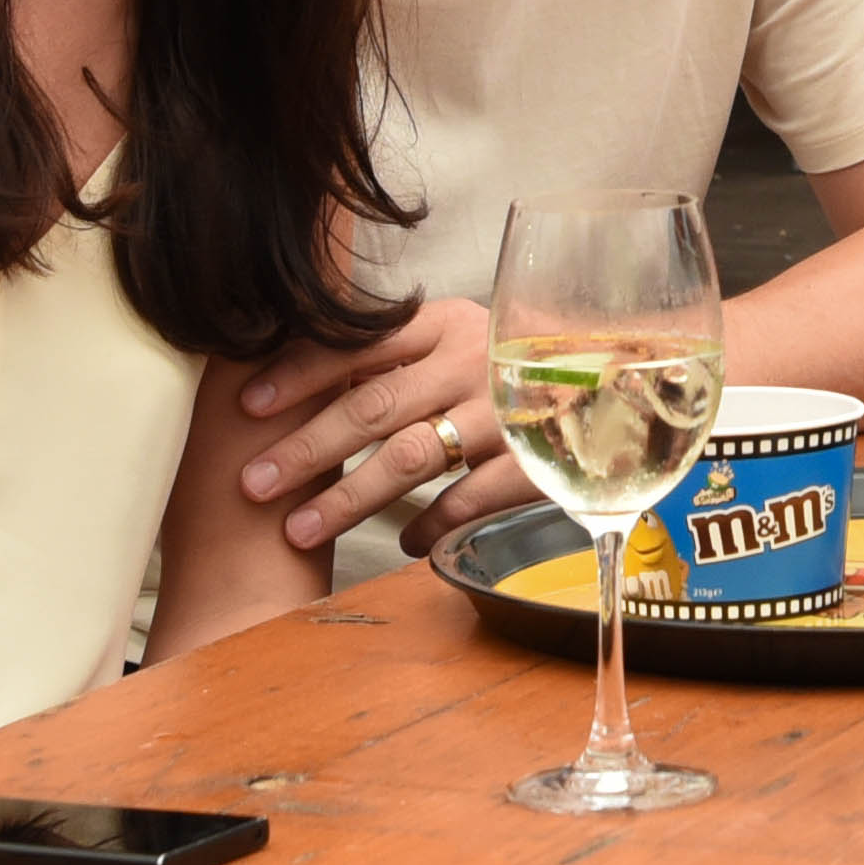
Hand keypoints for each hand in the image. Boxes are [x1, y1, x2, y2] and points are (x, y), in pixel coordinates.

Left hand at [237, 296, 534, 552]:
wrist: (616, 386)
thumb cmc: (511, 366)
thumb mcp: (459, 340)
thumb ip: (397, 352)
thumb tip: (296, 371)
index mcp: (446, 323)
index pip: (358, 345)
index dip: (299, 375)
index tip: (247, 406)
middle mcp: (474, 362)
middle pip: (375, 406)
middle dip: (306, 447)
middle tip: (253, 484)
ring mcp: (506, 413)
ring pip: (411, 456)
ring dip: (348, 497)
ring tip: (299, 529)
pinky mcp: (534, 462)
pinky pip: (467, 499)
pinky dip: (427, 524)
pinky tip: (399, 541)